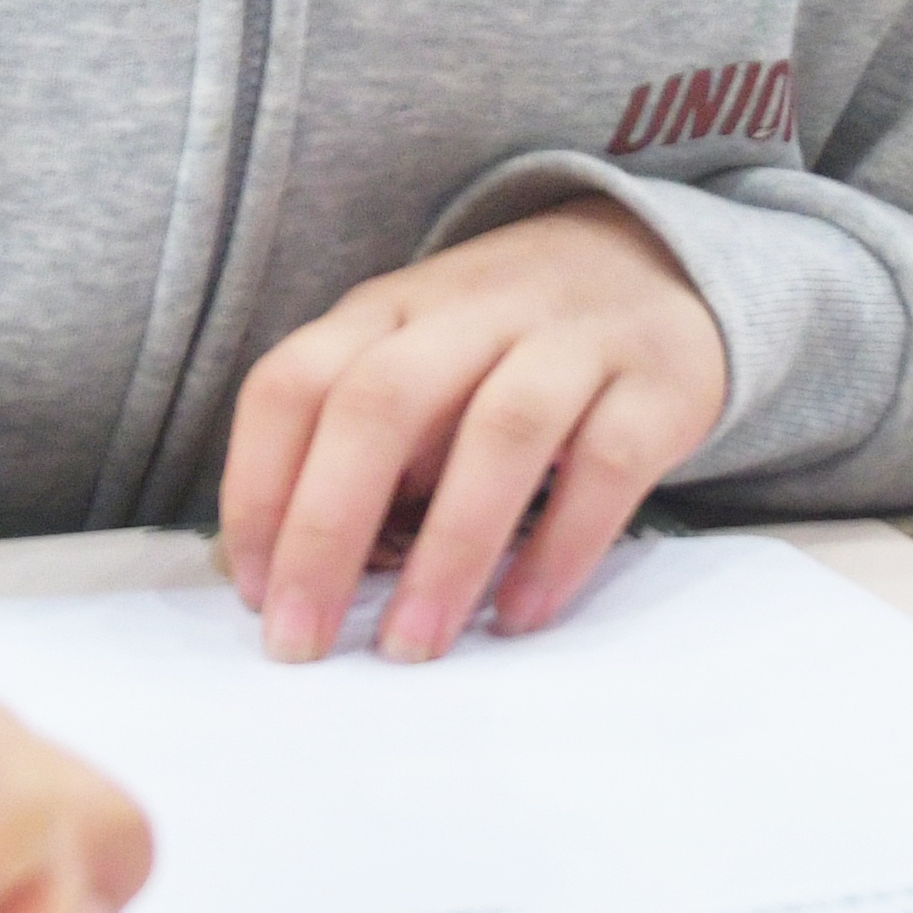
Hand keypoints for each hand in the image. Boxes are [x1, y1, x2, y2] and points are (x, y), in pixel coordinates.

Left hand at [218, 197, 727, 666]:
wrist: (653, 267)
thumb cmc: (502, 347)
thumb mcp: (415, 362)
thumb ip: (359, 447)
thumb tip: (297, 573)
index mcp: (389, 308)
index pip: (294, 382)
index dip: (258, 488)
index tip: (254, 592)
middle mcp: (472, 310)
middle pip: (380, 403)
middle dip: (327, 530)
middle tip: (305, 639)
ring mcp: (572, 338)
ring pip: (500, 431)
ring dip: (447, 551)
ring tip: (413, 645)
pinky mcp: (659, 384)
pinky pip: (607, 465)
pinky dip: (559, 547)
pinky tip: (519, 614)